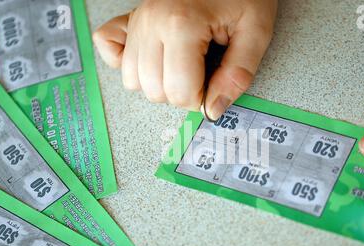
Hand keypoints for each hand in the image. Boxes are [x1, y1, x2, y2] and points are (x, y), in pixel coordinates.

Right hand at [93, 0, 277, 120]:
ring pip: (132, 79)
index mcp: (182, 24)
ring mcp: (138, 20)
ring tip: (181, 65)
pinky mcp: (130, 18)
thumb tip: (214, 108)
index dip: (202, 99)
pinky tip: (151, 58)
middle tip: (201, 74)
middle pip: (154, 90)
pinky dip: (125, 61)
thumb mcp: (255, 31)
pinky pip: (107, 47)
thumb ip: (237, 74)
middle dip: (181, 93)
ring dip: (158, 83)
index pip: (179, 92)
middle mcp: (151, 22)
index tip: (214, 86)